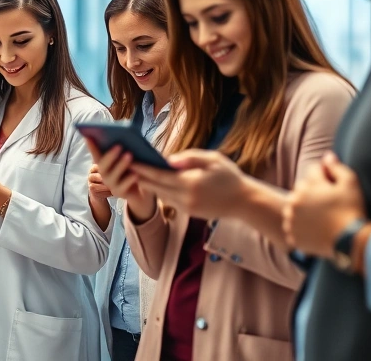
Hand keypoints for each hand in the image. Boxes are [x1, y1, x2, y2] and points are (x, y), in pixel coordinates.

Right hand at [84, 140, 155, 221]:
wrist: (141, 189)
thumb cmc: (134, 168)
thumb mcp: (129, 158)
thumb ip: (123, 150)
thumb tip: (124, 136)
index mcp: (104, 164)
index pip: (96, 154)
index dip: (91, 146)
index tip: (88, 136)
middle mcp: (104, 174)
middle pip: (103, 165)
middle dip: (110, 155)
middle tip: (119, 145)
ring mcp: (111, 184)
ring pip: (112, 176)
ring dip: (120, 165)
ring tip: (129, 155)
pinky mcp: (120, 193)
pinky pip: (123, 186)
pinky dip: (129, 180)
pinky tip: (135, 174)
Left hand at [130, 149, 248, 220]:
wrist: (245, 202)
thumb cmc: (230, 176)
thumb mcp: (213, 160)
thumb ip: (190, 158)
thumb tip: (168, 159)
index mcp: (190, 183)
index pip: (159, 176)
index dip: (142, 168)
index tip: (129, 160)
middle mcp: (185, 198)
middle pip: (155, 187)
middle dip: (140, 176)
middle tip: (126, 165)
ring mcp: (186, 207)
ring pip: (160, 195)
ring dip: (148, 185)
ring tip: (136, 172)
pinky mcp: (188, 212)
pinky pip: (168, 201)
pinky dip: (159, 191)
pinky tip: (153, 182)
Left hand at [283, 152, 365, 256]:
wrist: (351, 241)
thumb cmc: (352, 210)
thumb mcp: (350, 183)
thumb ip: (336, 166)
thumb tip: (327, 156)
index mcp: (307, 185)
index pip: (313, 171)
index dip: (326, 176)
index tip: (336, 187)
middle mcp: (294, 200)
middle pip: (302, 189)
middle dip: (313, 192)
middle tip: (329, 204)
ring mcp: (291, 219)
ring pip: (295, 208)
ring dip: (304, 210)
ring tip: (322, 218)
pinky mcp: (292, 234)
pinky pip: (294, 227)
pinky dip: (302, 227)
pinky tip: (316, 230)